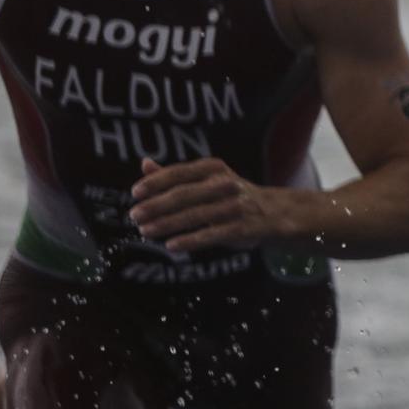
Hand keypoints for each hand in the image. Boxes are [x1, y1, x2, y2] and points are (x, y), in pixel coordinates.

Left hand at [129, 157, 282, 252]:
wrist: (274, 212)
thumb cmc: (230, 195)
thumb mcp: (206, 180)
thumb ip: (175, 175)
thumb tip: (144, 164)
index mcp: (214, 168)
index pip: (180, 173)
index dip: (156, 182)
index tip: (135, 193)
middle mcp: (226, 184)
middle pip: (185, 194)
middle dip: (156, 205)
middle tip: (134, 215)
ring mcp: (236, 206)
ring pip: (195, 215)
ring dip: (167, 224)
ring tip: (145, 231)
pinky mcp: (243, 227)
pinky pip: (212, 234)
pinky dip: (191, 240)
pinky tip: (172, 245)